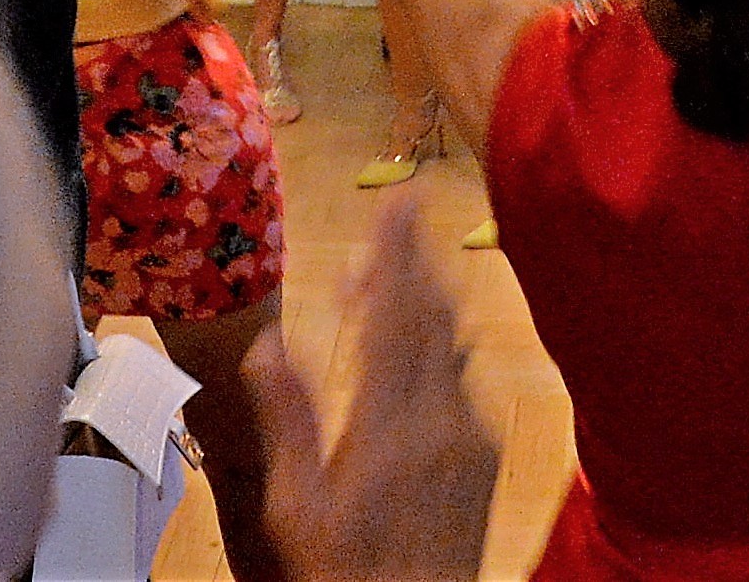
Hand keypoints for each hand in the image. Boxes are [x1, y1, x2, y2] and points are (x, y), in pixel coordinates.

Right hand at [254, 199, 496, 581]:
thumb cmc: (344, 567)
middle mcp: (442, 420)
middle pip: (434, 316)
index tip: (397, 202)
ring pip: (453, 342)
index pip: (397, 316)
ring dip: (428, 296)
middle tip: (403, 208)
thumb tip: (265, 343)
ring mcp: (471, 436)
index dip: (398, 254)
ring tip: (393, 267)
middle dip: (418, 257)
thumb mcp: (297, 502)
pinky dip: (439, 341)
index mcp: (390, 423)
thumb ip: (288, 416)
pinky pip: (462, 377)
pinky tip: (414, 340)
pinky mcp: (484, 454)